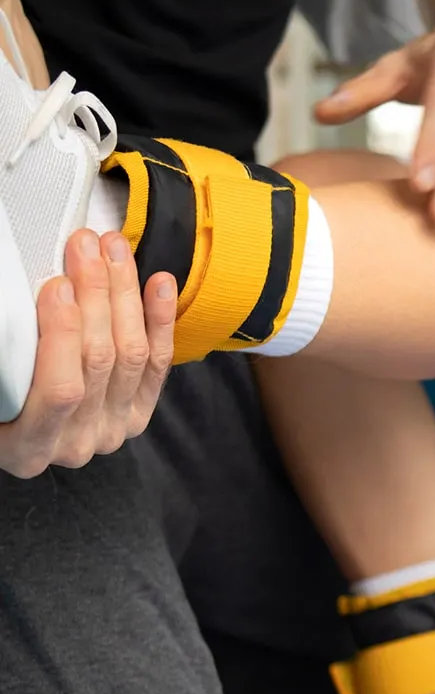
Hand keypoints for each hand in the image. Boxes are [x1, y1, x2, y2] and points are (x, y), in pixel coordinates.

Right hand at [0, 231, 176, 478]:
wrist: (15, 424)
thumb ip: (9, 347)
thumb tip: (29, 305)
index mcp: (27, 446)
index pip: (61, 390)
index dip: (63, 335)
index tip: (58, 286)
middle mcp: (76, 444)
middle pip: (100, 360)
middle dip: (95, 294)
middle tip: (87, 247)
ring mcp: (113, 428)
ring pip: (132, 353)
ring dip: (124, 294)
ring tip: (114, 250)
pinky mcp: (138, 411)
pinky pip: (158, 361)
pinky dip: (159, 318)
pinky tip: (159, 283)